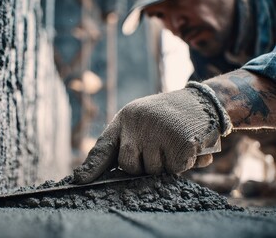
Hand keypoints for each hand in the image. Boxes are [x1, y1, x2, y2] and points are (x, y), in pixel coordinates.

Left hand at [73, 82, 231, 183]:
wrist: (202, 101)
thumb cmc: (167, 117)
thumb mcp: (141, 122)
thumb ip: (128, 144)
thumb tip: (102, 174)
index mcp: (125, 118)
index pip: (104, 146)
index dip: (92, 167)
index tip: (79, 180)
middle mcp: (137, 122)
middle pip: (129, 165)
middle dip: (143, 166)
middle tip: (159, 148)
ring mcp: (158, 130)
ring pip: (153, 170)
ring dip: (166, 164)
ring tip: (175, 142)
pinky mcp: (180, 140)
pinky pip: (176, 169)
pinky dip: (184, 163)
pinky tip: (189, 146)